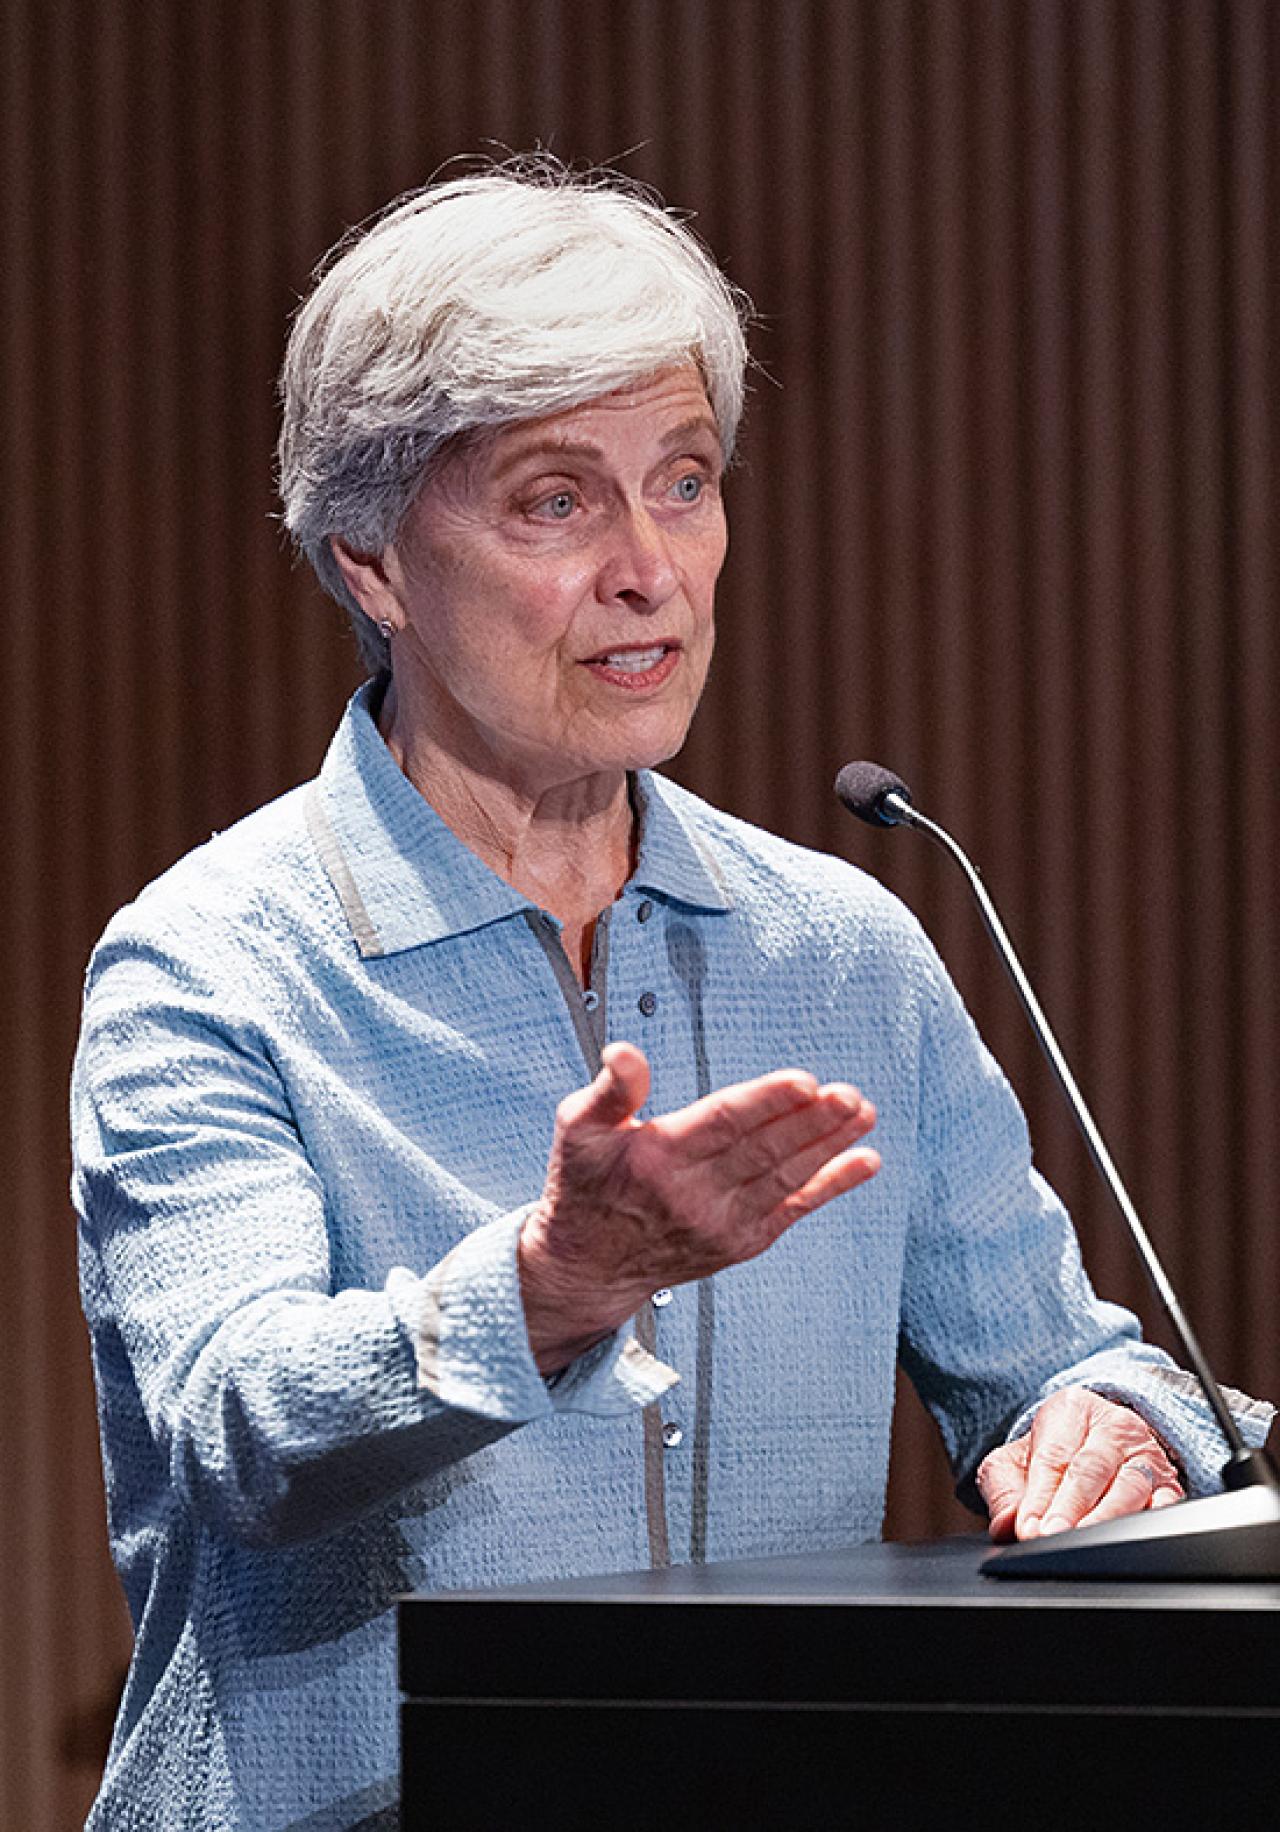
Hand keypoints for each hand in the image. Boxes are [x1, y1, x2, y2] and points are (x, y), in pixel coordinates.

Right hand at [519, 1040, 879, 1370]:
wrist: (587, 1267)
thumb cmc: (584, 1185)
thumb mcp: (577, 1128)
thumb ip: (610, 1089)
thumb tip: (624, 1052)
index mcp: (657, 1158)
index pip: (722, 1123)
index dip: (767, 1102)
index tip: (805, 1081)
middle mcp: (693, 1195)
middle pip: (764, 1150)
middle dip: (813, 1122)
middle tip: (850, 1096)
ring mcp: (721, 1223)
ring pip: (785, 1177)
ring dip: (829, 1145)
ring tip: (862, 1113)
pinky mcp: (739, 1242)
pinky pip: (792, 1211)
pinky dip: (830, 1186)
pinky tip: (863, 1161)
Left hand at [976, 1386, 1184, 1540]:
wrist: (1097, 1438)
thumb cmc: (1054, 1452)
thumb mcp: (1017, 1460)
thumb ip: (1004, 1491)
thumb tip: (1006, 1524)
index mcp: (1072, 1409)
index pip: (1053, 1455)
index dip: (1039, 1495)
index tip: (1026, 1527)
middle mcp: (1114, 1427)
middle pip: (1091, 1469)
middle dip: (1069, 1508)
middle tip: (1050, 1536)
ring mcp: (1146, 1455)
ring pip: (1129, 1488)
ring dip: (1104, 1519)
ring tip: (1080, 1544)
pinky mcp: (1170, 1484)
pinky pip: (1165, 1504)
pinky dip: (1149, 1524)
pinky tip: (1129, 1542)